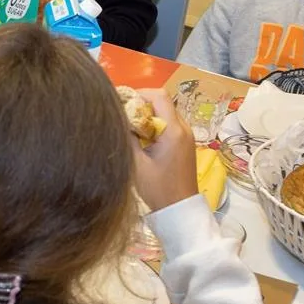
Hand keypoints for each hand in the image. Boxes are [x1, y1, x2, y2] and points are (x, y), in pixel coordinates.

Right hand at [129, 89, 197, 212]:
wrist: (179, 210)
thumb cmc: (158, 188)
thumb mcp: (136, 163)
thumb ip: (127, 136)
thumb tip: (116, 117)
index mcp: (174, 130)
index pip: (159, 96)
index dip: (139, 93)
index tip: (122, 102)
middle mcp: (184, 129)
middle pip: (162, 102)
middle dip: (141, 104)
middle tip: (122, 116)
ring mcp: (186, 136)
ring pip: (165, 113)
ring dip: (147, 115)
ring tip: (129, 127)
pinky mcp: (184, 144)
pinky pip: (168, 125)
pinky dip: (154, 125)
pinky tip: (141, 138)